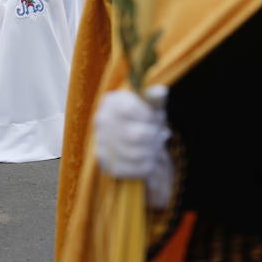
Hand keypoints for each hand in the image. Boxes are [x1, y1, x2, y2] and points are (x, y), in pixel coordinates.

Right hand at [94, 86, 173, 208]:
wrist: (132, 141)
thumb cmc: (144, 119)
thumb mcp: (151, 106)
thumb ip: (155, 99)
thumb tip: (160, 92)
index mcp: (111, 102)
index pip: (129, 110)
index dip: (148, 117)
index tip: (156, 119)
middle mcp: (101, 122)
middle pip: (138, 136)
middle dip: (155, 138)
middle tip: (160, 136)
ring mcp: (101, 144)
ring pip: (139, 155)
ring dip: (153, 152)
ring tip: (154, 147)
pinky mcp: (106, 165)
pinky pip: (136, 169)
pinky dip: (148, 165)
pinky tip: (148, 158)